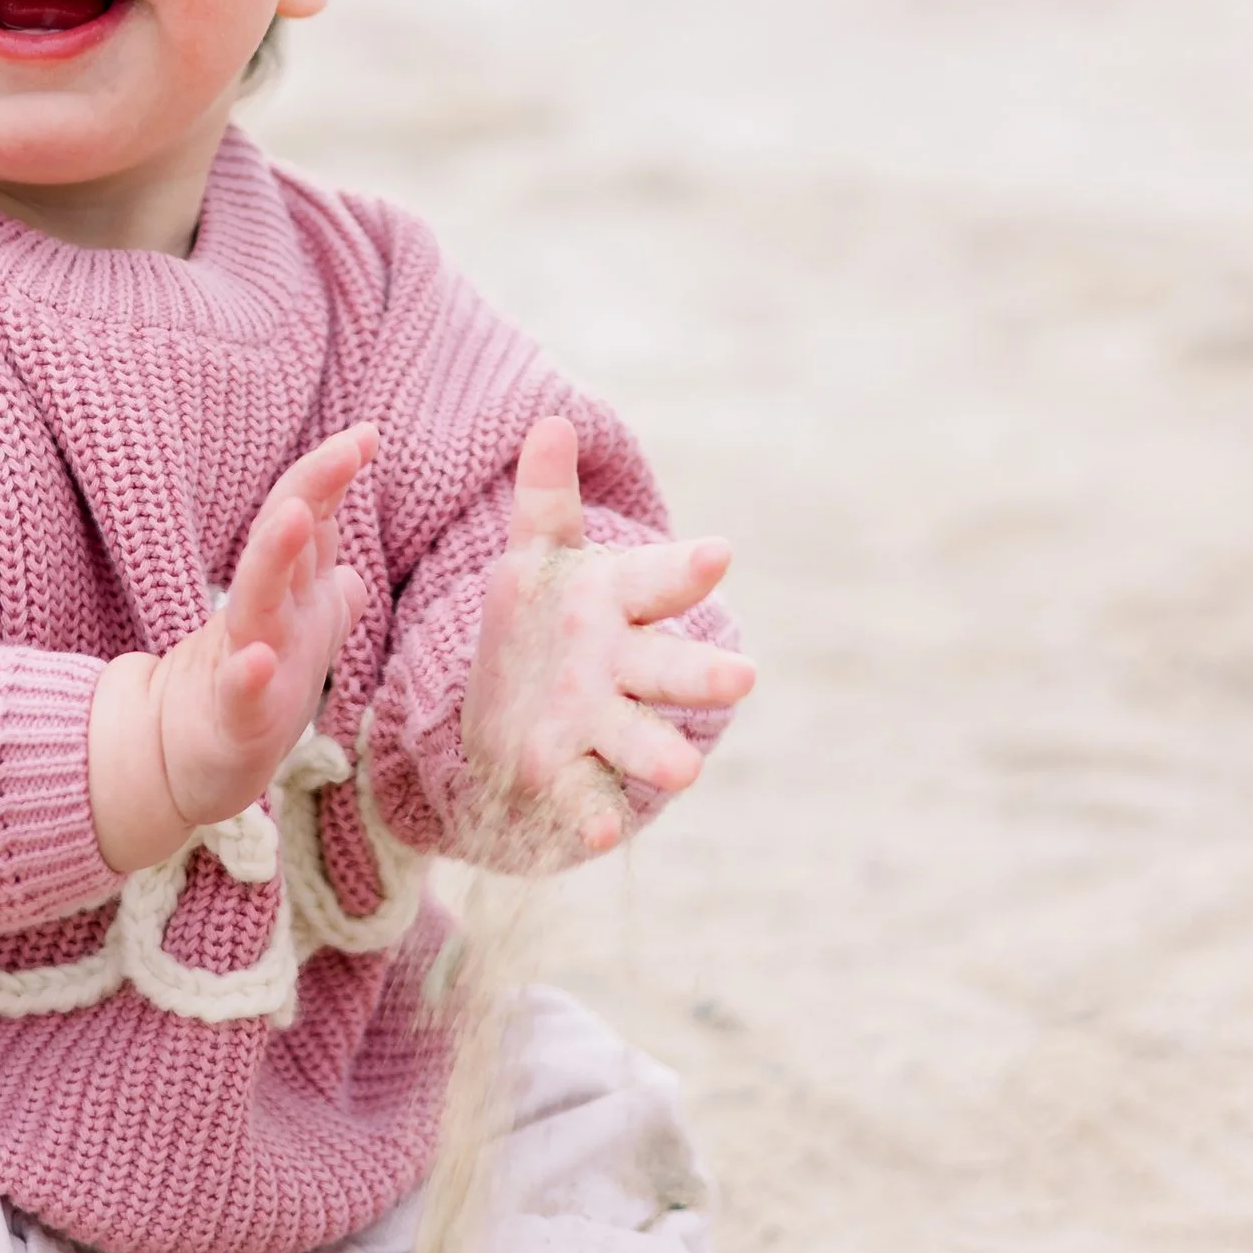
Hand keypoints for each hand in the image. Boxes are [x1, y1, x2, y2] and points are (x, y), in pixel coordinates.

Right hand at [88, 427, 374, 877]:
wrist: (180, 762)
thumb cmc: (247, 694)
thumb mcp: (296, 640)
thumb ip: (322, 594)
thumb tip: (351, 566)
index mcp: (285, 594)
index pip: (307, 520)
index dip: (332, 477)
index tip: (368, 433)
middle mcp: (264, 616)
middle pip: (283, 540)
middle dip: (312, 489)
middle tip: (349, 445)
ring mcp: (241, 663)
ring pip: (258, 601)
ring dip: (275, 557)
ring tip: (297, 515)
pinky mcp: (229, 720)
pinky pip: (239, 695)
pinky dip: (246, 676)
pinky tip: (256, 659)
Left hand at [460, 417, 752, 865]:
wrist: (508, 699)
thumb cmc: (542, 615)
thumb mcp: (537, 553)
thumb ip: (547, 498)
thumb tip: (551, 421)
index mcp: (620, 601)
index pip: (662, 581)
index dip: (688, 569)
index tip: (719, 554)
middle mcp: (624, 666)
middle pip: (672, 668)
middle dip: (705, 674)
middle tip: (744, 678)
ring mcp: (601, 724)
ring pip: (641, 739)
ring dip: (661, 754)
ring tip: (686, 771)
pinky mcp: (568, 773)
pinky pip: (587, 795)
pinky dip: (594, 813)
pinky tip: (601, 832)